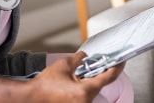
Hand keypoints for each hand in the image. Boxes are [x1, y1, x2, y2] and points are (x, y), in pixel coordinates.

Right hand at [0, 52, 124, 101]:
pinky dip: (85, 87)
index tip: (121, 61)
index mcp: (85, 91)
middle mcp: (86, 102)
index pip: (108, 77)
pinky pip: (86, 95)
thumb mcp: (64, 64)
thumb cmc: (45, 85)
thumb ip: (79, 58)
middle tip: (99, 62)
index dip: (117, 67)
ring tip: (83, 72)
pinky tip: (78, 80)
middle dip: (100, 72)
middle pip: (100, 84)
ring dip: (91, 80)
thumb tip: (86, 56)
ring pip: (93, 90)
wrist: (32, 97)